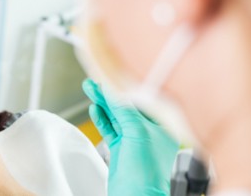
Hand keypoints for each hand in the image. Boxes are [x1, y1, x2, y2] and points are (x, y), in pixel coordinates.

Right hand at [82, 79, 178, 195]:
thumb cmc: (147, 171)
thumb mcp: (138, 133)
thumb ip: (125, 111)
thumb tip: (114, 92)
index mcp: (161, 127)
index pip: (139, 102)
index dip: (122, 90)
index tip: (107, 79)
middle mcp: (148, 133)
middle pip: (125, 108)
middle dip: (108, 95)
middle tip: (93, 83)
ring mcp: (133, 142)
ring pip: (115, 117)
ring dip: (102, 104)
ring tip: (89, 89)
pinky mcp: (121, 150)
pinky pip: (110, 130)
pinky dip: (101, 119)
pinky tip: (94, 109)